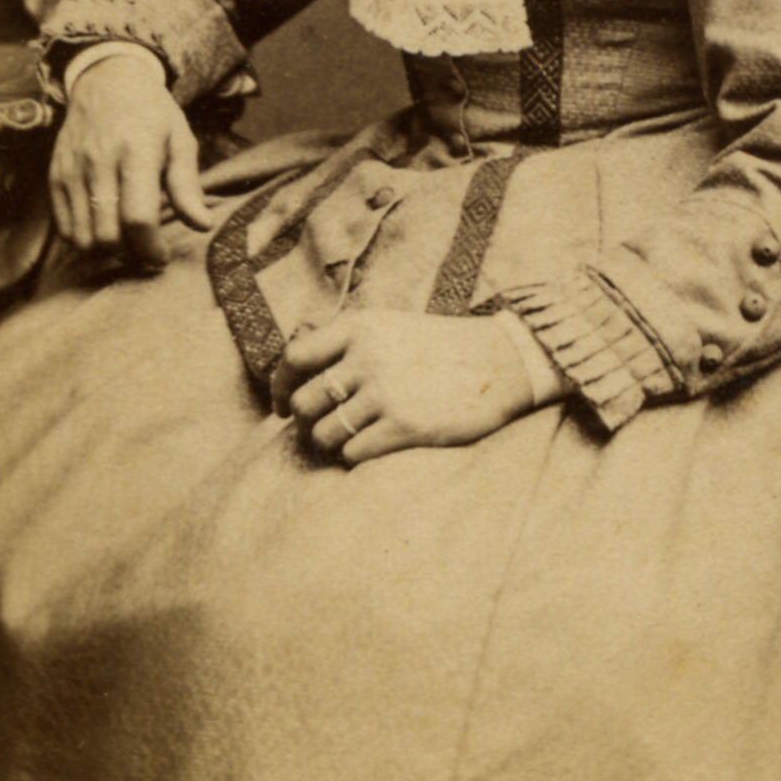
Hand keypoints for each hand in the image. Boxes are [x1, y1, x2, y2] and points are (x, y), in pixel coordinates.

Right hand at [48, 52, 212, 266]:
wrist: (107, 80)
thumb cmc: (152, 114)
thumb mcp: (180, 141)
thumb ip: (187, 186)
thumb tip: (203, 225)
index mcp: (137, 151)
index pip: (138, 217)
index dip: (151, 248)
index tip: (162, 256)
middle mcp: (99, 162)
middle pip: (107, 235)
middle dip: (130, 256)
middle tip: (146, 253)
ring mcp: (72, 170)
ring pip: (82, 237)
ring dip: (106, 253)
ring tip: (126, 244)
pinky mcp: (56, 176)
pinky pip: (63, 227)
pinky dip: (83, 240)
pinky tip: (104, 231)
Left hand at [270, 309, 533, 464]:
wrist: (501, 361)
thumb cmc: (439, 346)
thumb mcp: (389, 325)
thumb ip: (346, 341)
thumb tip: (293, 373)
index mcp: (360, 327)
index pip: (294, 359)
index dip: (280, 387)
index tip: (281, 406)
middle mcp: (367, 357)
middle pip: (303, 403)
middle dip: (306, 421)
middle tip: (322, 427)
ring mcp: (386, 392)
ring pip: (324, 433)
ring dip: (330, 442)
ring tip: (348, 437)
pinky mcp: (405, 426)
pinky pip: (353, 453)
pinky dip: (355, 455)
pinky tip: (373, 445)